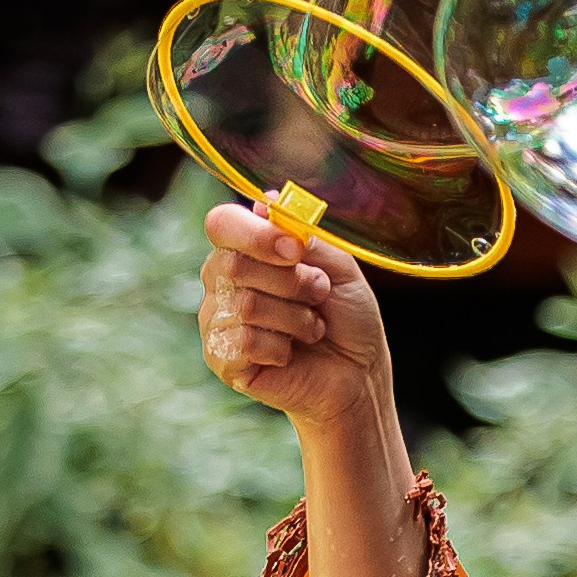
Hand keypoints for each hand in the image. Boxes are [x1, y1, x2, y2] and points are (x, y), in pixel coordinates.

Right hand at [199, 200, 397, 442]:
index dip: (257, 235)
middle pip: (233, 264)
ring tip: (311, 329)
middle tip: (318, 295)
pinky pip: (242, 342)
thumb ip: (304, 235)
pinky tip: (289, 354)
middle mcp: (222, 280)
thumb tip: (266, 201)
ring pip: (245, 305)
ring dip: (294, 319)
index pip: (223, 225)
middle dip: (290, 282)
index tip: (295, 251)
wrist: (359, 375)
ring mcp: (217, 319)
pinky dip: (280, 348)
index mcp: (245, 249)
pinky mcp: (221, 358)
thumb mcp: (338, 268)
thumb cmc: (346, 318)